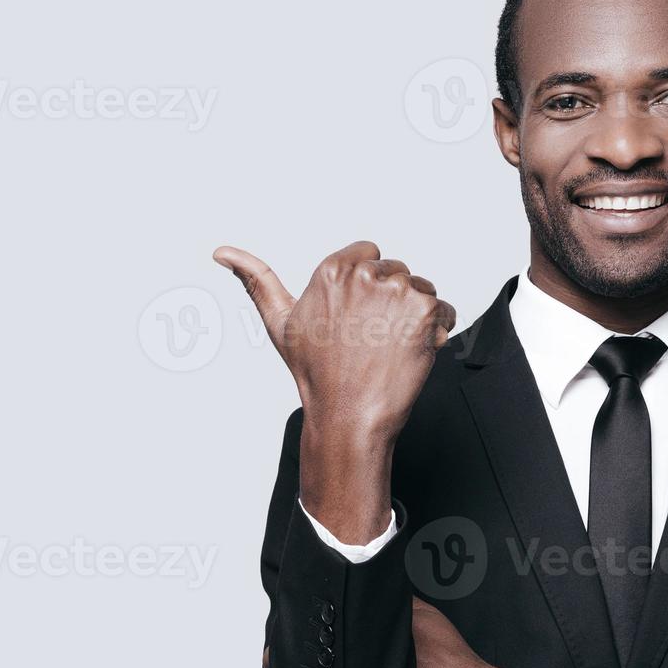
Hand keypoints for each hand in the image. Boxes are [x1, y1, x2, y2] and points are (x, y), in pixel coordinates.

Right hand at [214, 241, 454, 542]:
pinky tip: (413, 352)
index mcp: (333, 268)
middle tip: (372, 340)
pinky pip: (445, 309)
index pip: (370, 256)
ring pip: (422, 289)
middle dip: (391, 302)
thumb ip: (256, 280)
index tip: (356, 320)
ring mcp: (397, 290)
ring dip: (415, 316)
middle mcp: (365, 273)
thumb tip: (222, 252)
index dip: (368, 289)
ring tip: (391, 348)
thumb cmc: (315, 373)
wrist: (348, 416)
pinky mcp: (424, 310)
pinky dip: (437, 331)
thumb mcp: (279, 323)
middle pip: (397, 272)